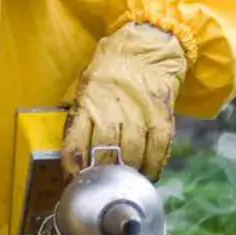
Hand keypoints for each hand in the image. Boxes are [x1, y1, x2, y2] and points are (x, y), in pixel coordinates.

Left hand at [61, 23, 187, 180]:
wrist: (146, 49)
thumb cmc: (111, 72)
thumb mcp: (86, 87)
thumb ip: (81, 118)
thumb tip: (75, 156)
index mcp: (88, 102)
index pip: (75, 143)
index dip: (73, 168)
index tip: (73, 181)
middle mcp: (113, 109)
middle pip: (105, 153)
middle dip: (101, 175)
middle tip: (99, 186)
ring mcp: (140, 114)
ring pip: (132, 156)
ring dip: (126, 174)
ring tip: (122, 183)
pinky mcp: (162, 118)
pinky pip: (158, 151)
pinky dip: (152, 168)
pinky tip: (146, 175)